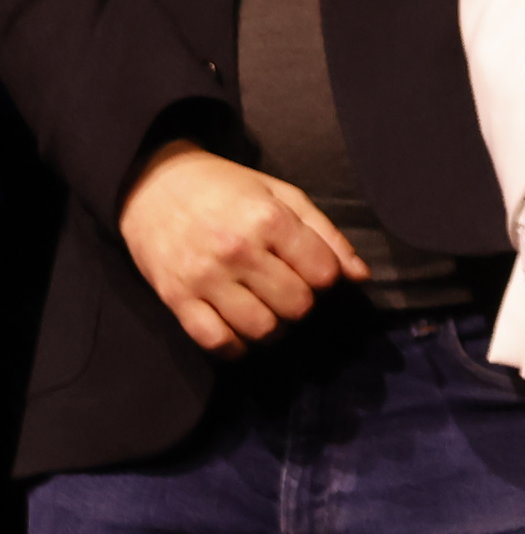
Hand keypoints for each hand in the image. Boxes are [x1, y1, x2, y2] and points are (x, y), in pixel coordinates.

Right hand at [117, 141, 360, 349]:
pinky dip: (236, 347)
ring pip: (261, 328)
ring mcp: (204, 277)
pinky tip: (241, 332)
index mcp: (269, 220)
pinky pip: (215, 341)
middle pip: (296, 304)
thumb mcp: (283, 195)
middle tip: (291, 291)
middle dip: (302, 303)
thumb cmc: (226, 189)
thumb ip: (325, 235)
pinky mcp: (175, 299)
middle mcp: (237, 250)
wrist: (153, 186)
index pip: (322, 274)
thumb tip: (361, 276)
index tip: (314, 272)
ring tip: (269, 311)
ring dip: (274, 328)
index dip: (326, 278)